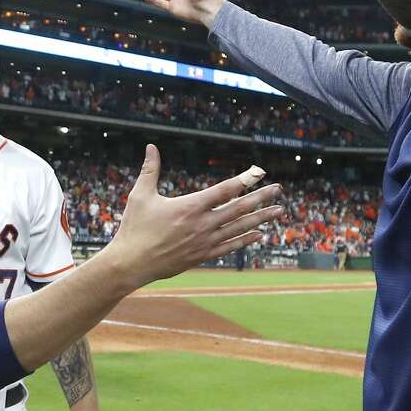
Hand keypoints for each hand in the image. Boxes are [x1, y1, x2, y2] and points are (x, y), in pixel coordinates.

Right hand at [107, 144, 282, 283]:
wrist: (131, 263)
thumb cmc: (134, 227)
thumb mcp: (140, 195)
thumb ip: (149, 170)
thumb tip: (151, 147)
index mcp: (190, 206)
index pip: (224, 190)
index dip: (244, 180)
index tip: (259, 173)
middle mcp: (202, 224)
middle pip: (239, 208)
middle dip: (261, 198)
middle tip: (278, 190)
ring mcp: (204, 241)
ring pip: (239, 228)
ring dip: (260, 218)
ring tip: (278, 211)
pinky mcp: (202, 255)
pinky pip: (230, 246)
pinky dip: (246, 239)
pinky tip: (259, 234)